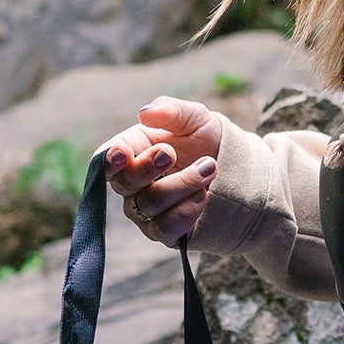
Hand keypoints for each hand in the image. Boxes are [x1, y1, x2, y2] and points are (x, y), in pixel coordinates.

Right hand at [102, 95, 226, 246]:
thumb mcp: (195, 118)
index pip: (109, 158)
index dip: (111, 158)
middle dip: (147, 167)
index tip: (123, 153)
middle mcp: (133, 184)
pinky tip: (203, 195)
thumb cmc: (205, 139)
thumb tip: (145, 113)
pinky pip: (165, 229)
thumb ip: (171, 111)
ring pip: (149, 204)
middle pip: (124, 183)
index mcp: (132, 151)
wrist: (234, 170)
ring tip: (209, 168)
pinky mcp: (164, 232)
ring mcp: (146, 210)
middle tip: (171, 153)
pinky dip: (186, 211)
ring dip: (181, 184)